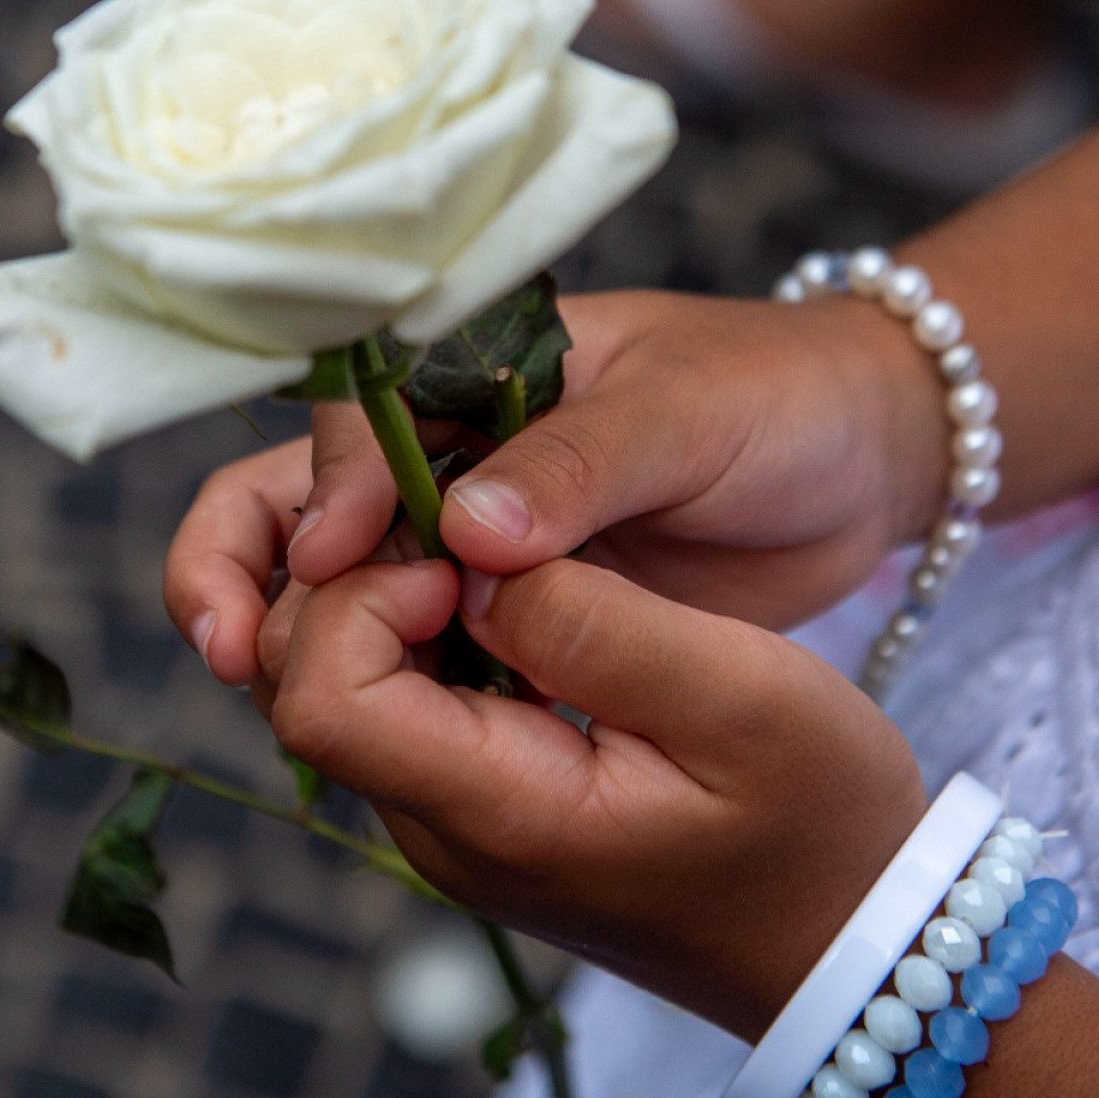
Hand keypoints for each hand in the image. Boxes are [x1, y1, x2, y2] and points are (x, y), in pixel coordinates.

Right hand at [164, 289, 948, 686]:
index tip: (339, 561)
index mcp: (478, 363)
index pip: (360, 420)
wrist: (865, 461)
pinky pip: (422, 643)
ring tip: (273, 697)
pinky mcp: (513, 605)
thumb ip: (579, 463)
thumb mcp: (689, 415)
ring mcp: (476, 531)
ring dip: (301, 633)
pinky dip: (384, 683)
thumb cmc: (779, 400)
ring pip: (344, 579)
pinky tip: (368, 734)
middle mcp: (454, 446)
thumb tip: (464, 529)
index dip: (333, 491)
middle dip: (251, 563)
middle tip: (233, 648)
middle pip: (305, 495)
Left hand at [270, 555, 926, 1039]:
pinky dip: (424, 626)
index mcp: (497, 812)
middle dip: (359, 574)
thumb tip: (473, 557)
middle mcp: (444, 828)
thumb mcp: (740, 698)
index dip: (364, 590)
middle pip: (305, 682)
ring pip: (339, 683)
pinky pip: (398, 699)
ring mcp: (455, 821)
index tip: (473, 552)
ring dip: (389, 592)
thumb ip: (593, 624)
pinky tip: (512, 591)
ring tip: (502, 550)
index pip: (322, 697)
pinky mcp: (482, 802)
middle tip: (481, 524)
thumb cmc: (819, 821)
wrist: (847, 929)